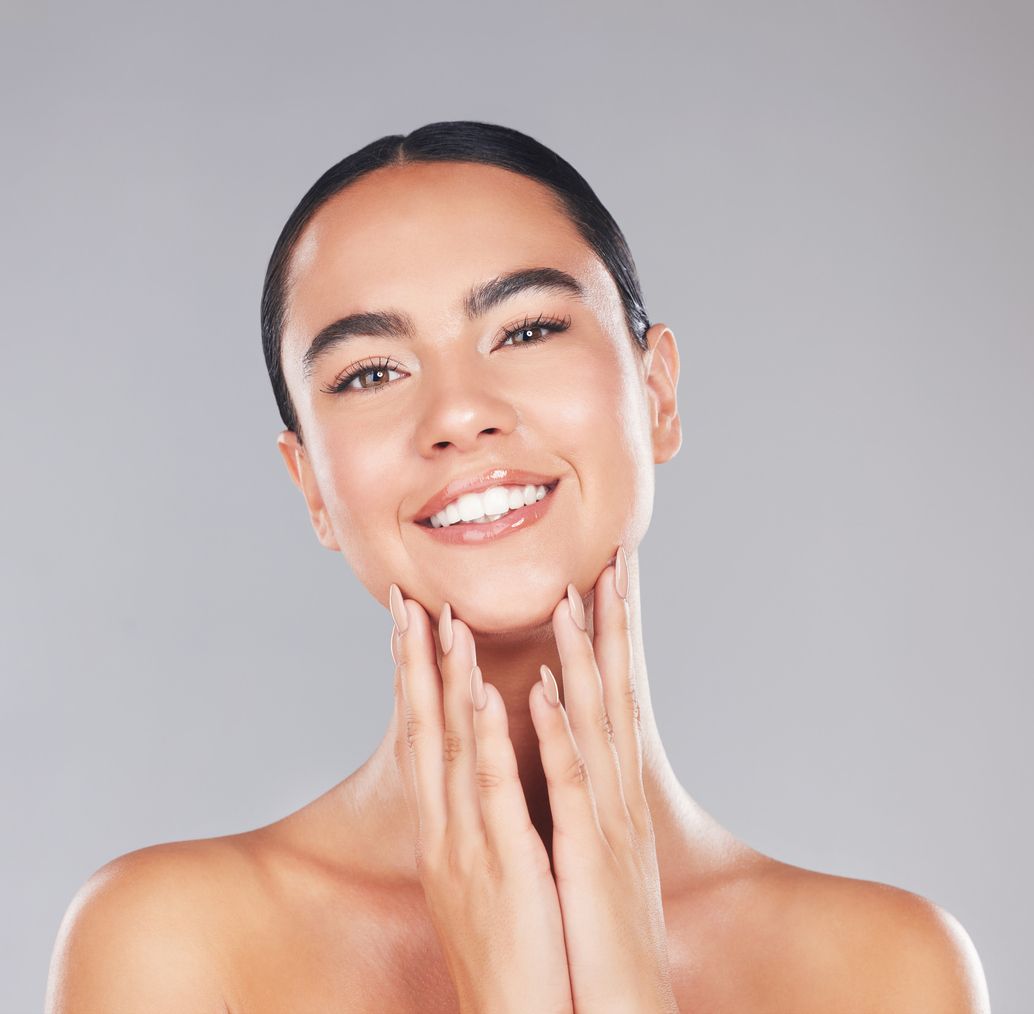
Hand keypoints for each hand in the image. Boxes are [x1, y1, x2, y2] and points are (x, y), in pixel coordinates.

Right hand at [390, 586, 573, 1013]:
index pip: (424, 739)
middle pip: (424, 731)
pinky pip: (490, 792)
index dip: (414, 680)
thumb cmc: (510, 952)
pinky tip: (480, 693)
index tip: (412, 627)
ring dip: (446, 681)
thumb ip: (477, 826)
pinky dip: (482, 739)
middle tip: (409, 604)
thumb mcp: (483, 879)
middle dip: (416, 664)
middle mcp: (446, 830)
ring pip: (451, 748)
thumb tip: (477, 784)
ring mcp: (468, 846)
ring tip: (443, 622)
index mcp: (444, 831)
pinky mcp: (502, 866)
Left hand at [528, 546, 679, 1012]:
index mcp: (613, 794)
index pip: (613, 697)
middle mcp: (618, 796)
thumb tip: (567, 759)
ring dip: (583, 660)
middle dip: (612, 626)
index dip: (610, 640)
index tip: (605, 584)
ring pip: (596, 723)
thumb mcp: (592, 858)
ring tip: (571, 599)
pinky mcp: (591, 858)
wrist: (621, 1011)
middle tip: (610, 562)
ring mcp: (608, 823)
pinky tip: (544, 691)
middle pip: (616, 693)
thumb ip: (581, 805)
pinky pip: (571, 786)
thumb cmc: (601, 937)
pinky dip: (558, 735)